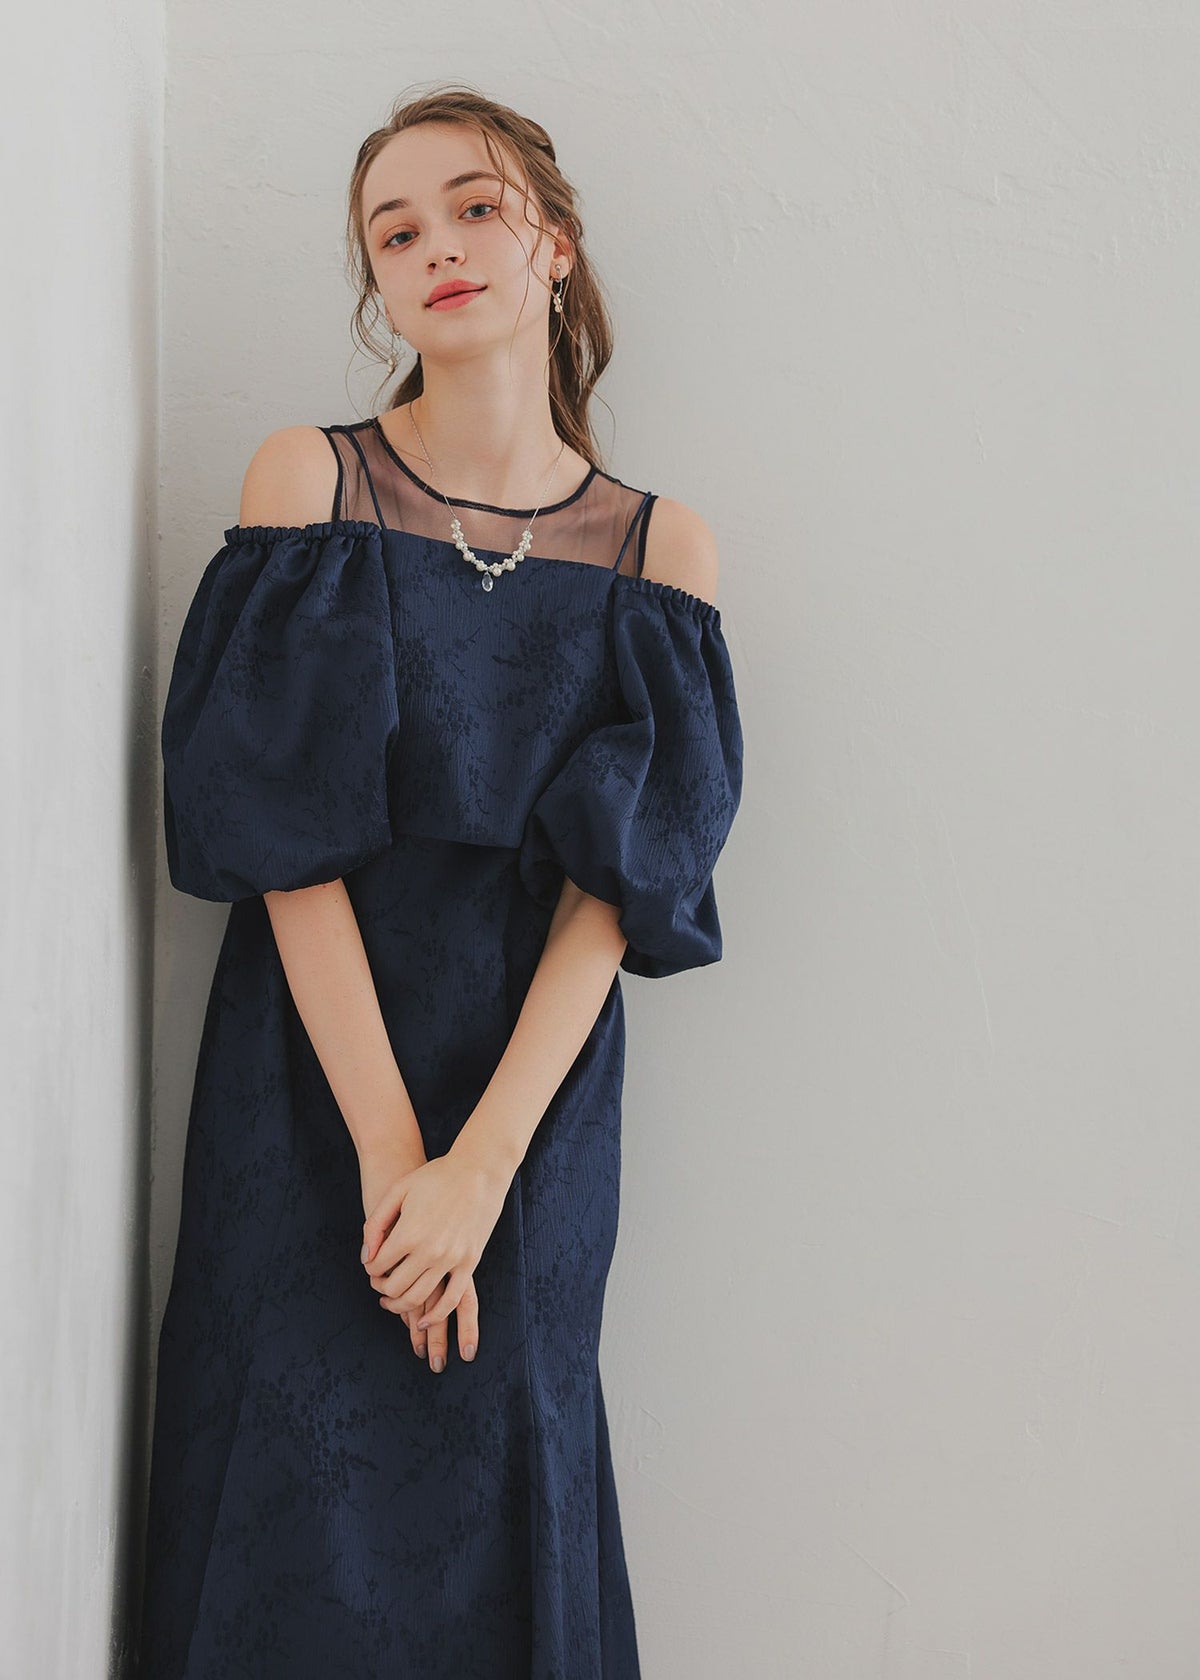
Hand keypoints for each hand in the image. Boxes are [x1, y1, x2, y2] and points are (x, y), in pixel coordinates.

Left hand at [359, 1140, 458, 1369]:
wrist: (479, 1170)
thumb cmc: (435, 1176)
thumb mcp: (397, 1192)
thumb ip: (376, 1224)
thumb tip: (366, 1257)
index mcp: (408, 1233)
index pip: (377, 1267)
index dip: (370, 1269)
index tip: (372, 1265)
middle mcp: (429, 1251)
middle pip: (394, 1288)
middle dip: (381, 1290)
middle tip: (379, 1285)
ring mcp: (451, 1259)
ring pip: (419, 1299)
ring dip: (400, 1306)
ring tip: (392, 1302)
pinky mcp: (470, 1263)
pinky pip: (451, 1300)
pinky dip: (435, 1316)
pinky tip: (423, 1321)